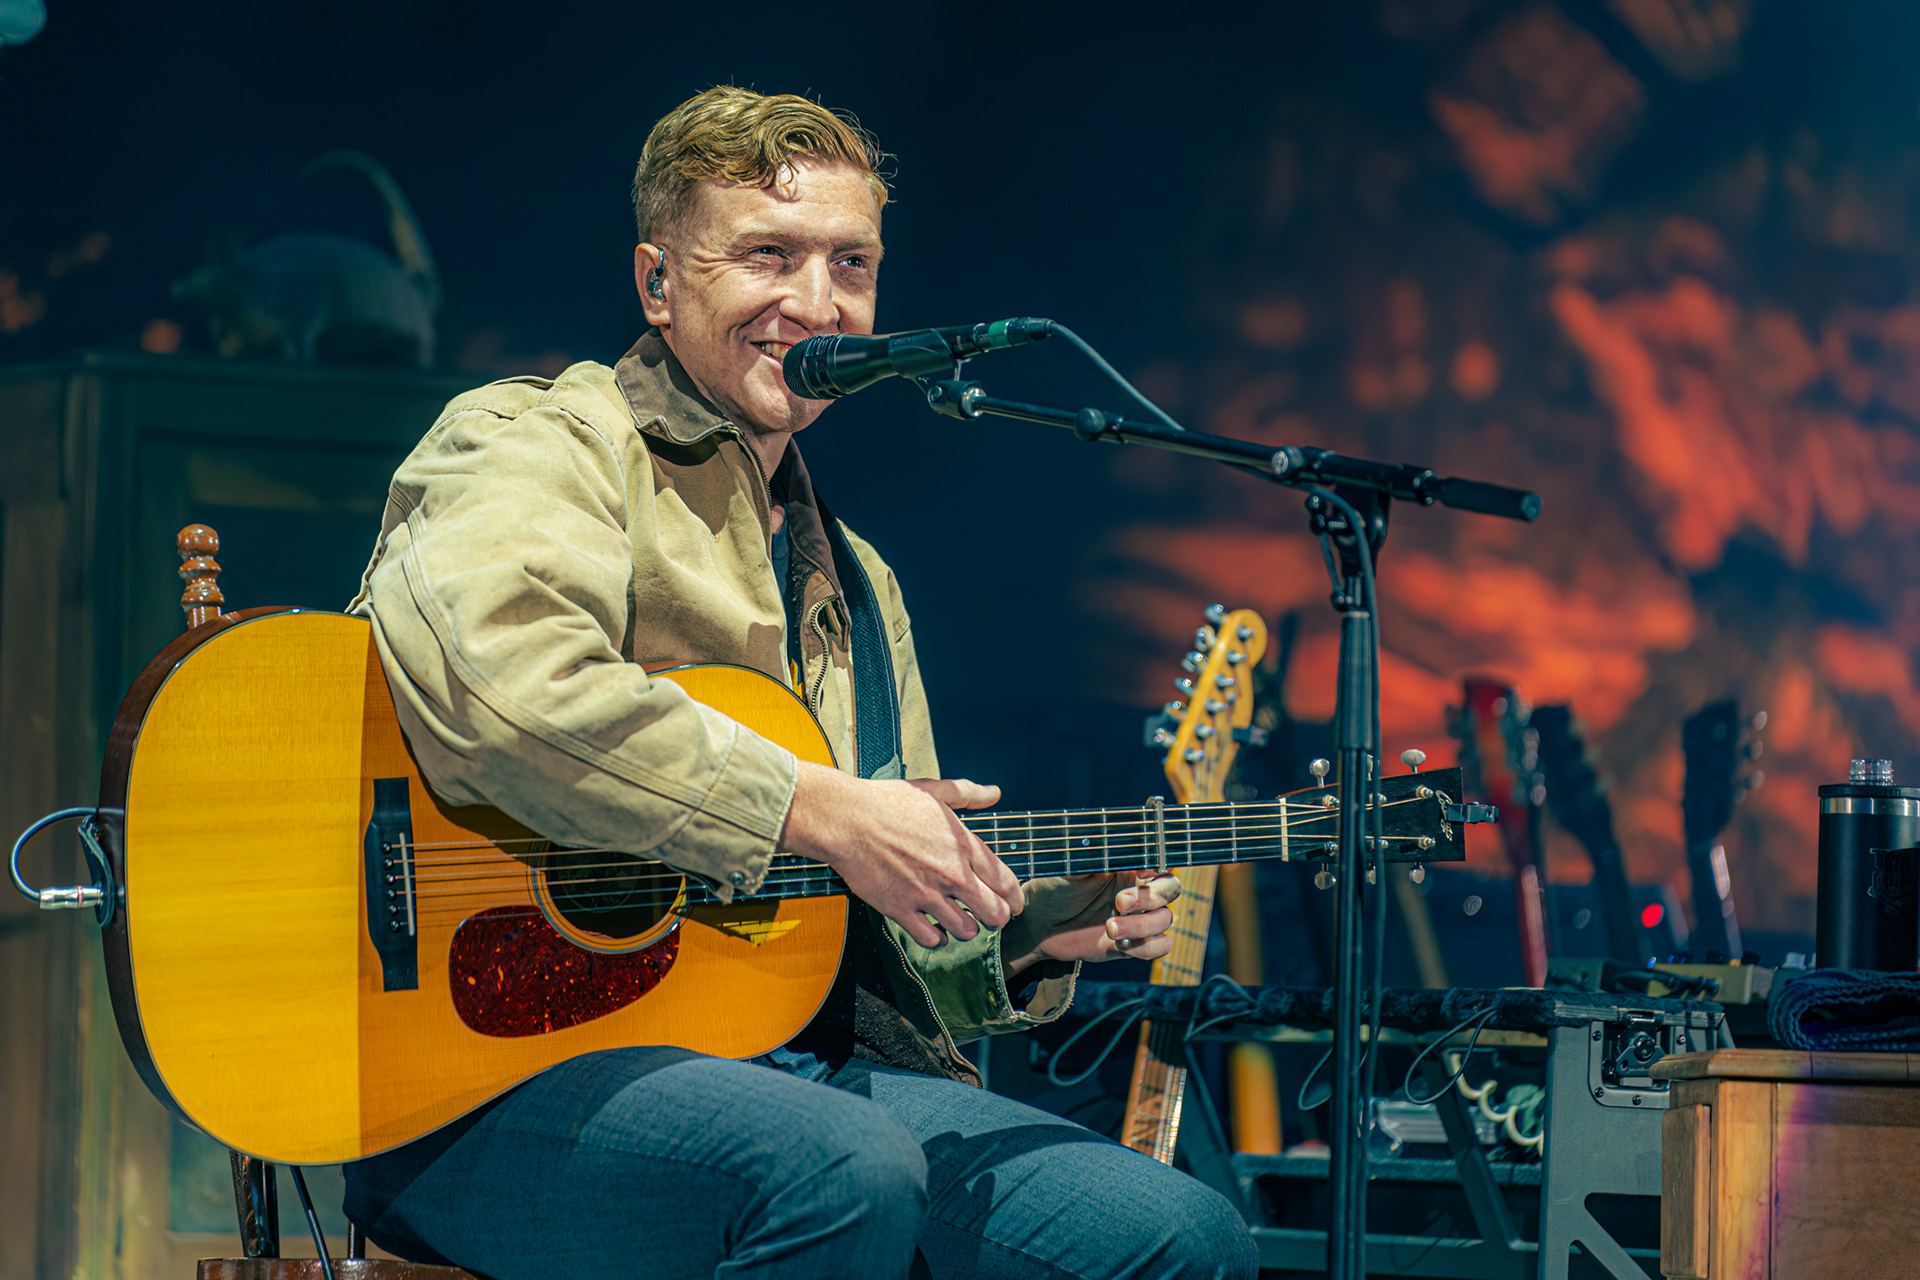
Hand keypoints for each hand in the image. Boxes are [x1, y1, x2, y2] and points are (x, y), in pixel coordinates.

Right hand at [780, 761, 1024, 948]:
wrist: (846, 819)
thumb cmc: (888, 802)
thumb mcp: (934, 791)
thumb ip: (968, 793)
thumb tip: (994, 792)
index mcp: (964, 845)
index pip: (1006, 883)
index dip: (1015, 898)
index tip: (1013, 904)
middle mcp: (951, 873)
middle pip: (995, 913)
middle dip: (997, 917)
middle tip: (990, 917)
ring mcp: (926, 894)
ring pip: (966, 930)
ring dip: (967, 928)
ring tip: (960, 921)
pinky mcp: (901, 909)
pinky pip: (932, 939)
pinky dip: (938, 938)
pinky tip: (934, 928)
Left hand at [1000, 872, 1181, 978]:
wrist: (1039, 926)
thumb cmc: (1053, 889)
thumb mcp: (1068, 869)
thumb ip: (1091, 857)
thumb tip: (1106, 839)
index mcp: (1127, 867)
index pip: (1160, 862)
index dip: (1158, 868)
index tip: (1142, 873)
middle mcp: (1138, 890)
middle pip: (1171, 890)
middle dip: (1150, 897)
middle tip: (1120, 902)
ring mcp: (1137, 918)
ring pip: (1164, 920)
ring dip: (1142, 926)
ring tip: (1110, 928)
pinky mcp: (1132, 945)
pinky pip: (1158, 947)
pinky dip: (1146, 948)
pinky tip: (1121, 945)